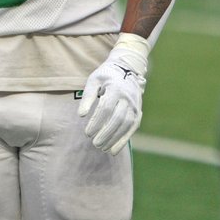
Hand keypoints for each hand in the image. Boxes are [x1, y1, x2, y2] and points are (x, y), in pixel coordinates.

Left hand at [78, 34, 149, 154]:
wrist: (127, 69)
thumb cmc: (106, 76)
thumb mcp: (94, 80)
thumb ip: (87, 96)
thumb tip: (81, 115)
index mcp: (115, 88)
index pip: (106, 108)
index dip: (96, 122)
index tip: (87, 132)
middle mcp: (128, 98)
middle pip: (117, 118)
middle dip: (106, 133)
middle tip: (94, 144)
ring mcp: (135, 105)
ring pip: (126, 125)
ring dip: (114, 139)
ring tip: (102, 148)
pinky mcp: (138, 112)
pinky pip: (132, 128)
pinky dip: (124, 140)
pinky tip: (113, 150)